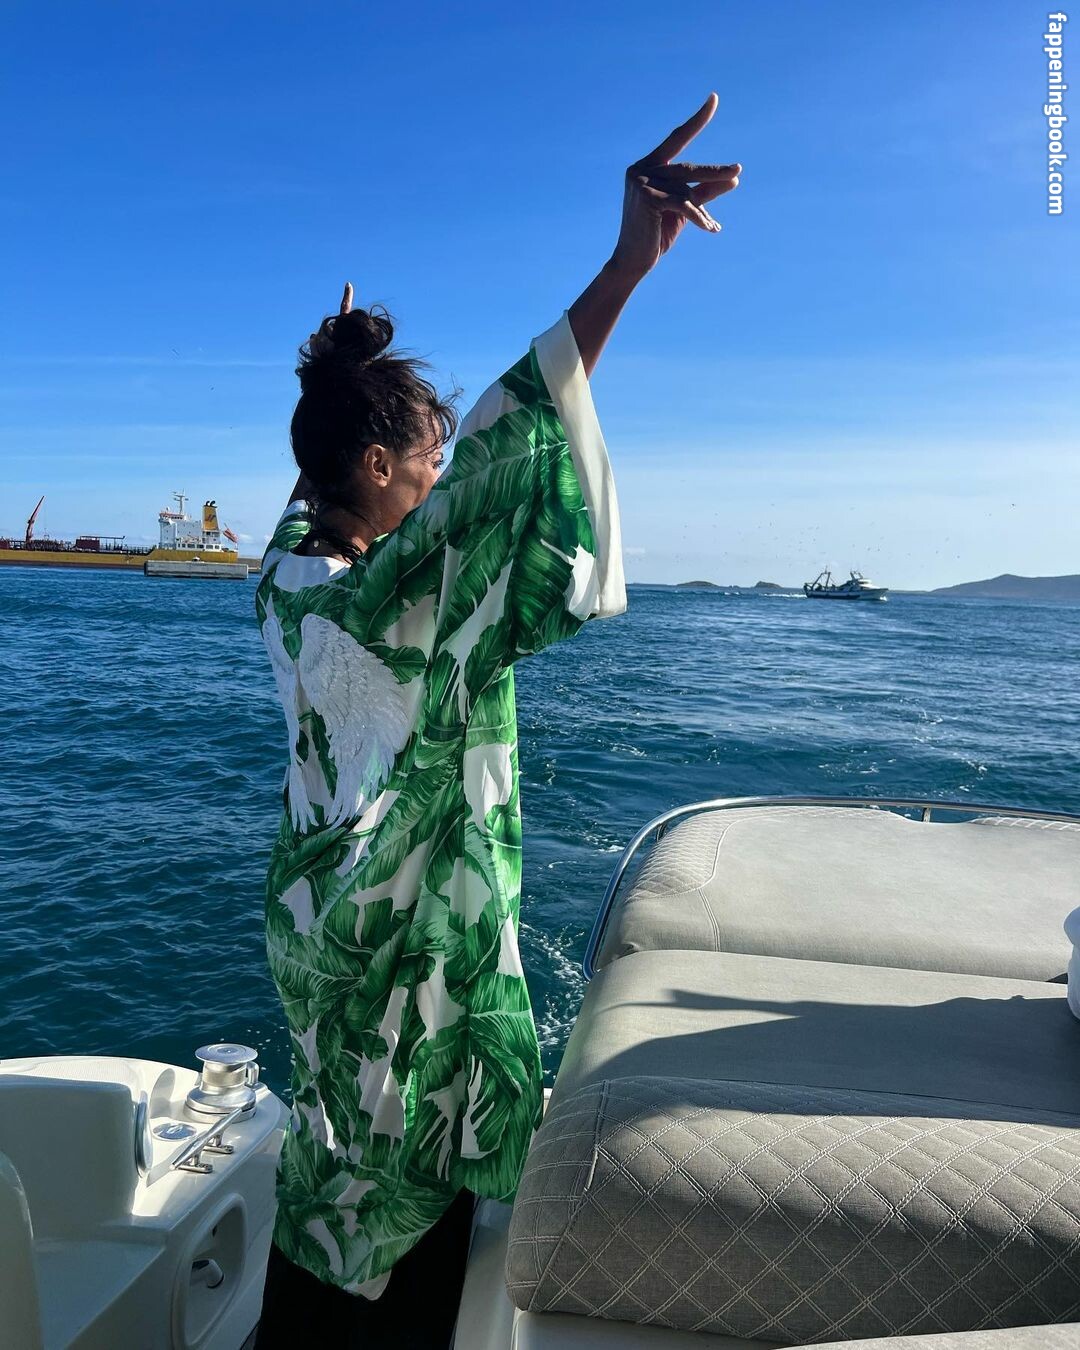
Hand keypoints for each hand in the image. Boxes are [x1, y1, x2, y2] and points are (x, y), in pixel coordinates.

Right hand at [610, 93, 740, 278]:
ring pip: (686, 189)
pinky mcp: (646, 197)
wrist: (633, 261)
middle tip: (738, 170)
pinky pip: (682, 203)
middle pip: (687, 168)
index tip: (714, 98)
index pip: (678, 139)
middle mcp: (641, 169)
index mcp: (649, 165)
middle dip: (714, 172)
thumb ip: (704, 191)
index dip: (697, 120)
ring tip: (713, 226)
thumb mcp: (683, 210)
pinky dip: (699, 217)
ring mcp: (641, 181)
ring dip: (703, 209)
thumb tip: (734, 178)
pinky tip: (711, 229)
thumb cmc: (656, 235)